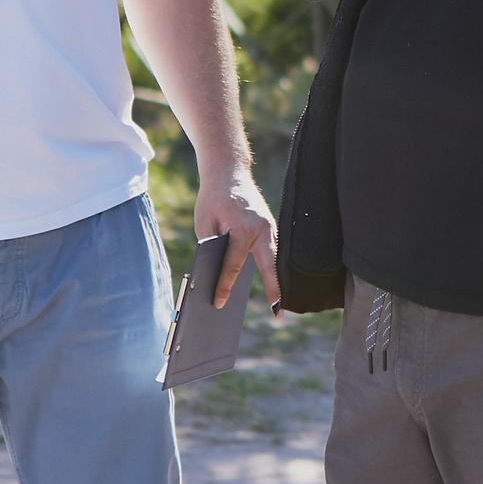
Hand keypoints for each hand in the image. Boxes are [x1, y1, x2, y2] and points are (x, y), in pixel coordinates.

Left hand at [194, 164, 279, 307]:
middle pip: (268, 265)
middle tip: (278, 312)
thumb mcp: (205, 224)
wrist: (228, 171)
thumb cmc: (212, 199)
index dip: (224, 285)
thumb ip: (213, 248)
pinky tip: (269, 281)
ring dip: (276, 279)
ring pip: (273, 258)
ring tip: (277, 303)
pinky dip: (272, 266)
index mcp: (242, 228)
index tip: (218, 303)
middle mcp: (261, 228)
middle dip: (274, 289)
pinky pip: (272, 250)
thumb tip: (216, 274)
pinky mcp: (270, 226)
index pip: (233, 265)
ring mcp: (270, 226)